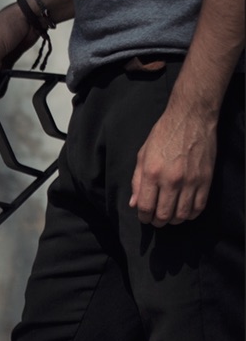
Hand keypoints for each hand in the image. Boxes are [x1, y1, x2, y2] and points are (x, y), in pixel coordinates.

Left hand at [130, 103, 217, 226]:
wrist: (191, 118)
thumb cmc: (163, 135)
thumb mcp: (143, 155)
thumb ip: (137, 181)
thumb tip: (134, 204)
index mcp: (152, 174)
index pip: (146, 207)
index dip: (143, 217)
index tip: (144, 218)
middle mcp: (171, 180)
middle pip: (163, 215)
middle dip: (157, 222)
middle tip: (156, 220)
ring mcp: (191, 181)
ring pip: (182, 214)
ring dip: (174, 220)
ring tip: (170, 216)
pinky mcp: (206, 179)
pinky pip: (199, 206)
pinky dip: (191, 213)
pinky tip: (186, 211)